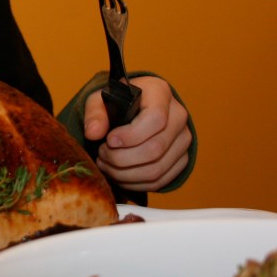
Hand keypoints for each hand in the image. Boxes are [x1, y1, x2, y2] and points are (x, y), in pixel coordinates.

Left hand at [83, 76, 191, 191]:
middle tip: (102, 154)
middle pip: (155, 148)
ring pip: (157, 168)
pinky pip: (161, 180)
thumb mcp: (101, 99)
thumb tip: (93, 133)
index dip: (131, 135)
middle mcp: (178, 116)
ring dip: (125, 173)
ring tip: (106, 165)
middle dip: (121, 158)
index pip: (155, 119)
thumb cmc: (118, 102)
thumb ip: (95, 113)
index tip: (109, 140)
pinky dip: (135, 183)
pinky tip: (118, 175)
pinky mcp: (182, 159)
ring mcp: (183, 140)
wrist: (135, 109)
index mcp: (160, 93)